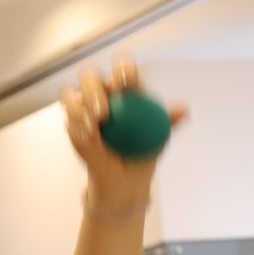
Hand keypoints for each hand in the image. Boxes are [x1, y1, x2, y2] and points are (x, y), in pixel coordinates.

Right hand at [59, 57, 188, 207]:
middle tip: (103, 113)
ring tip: (94, 130)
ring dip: (80, 110)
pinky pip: (69, 122)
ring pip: (71, 96)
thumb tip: (184, 110)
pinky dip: (76, 129)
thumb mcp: (158, 142)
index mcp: (127, 92)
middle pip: (90, 77)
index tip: (126, 82)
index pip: (124, 71)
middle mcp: (103, 95)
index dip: (123, 70)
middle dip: (93, 91)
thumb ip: (168, 123)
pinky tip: (88, 140)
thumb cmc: (141, 158)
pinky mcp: (73, 126)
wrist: (124, 184)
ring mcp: (85, 109)